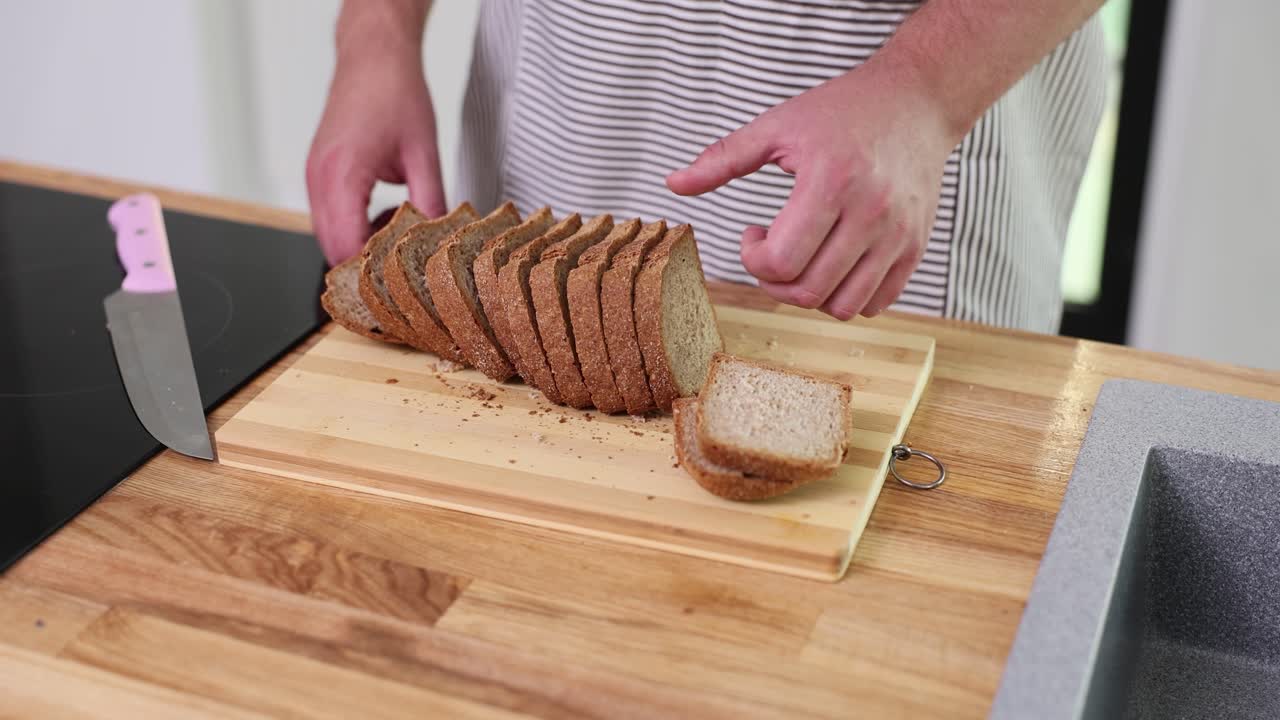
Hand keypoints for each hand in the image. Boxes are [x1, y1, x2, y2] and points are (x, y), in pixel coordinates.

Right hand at [306, 46, 445, 264]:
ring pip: (328, 236)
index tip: (404, 277)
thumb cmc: (395, 93)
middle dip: (368, 263)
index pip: (348, 246)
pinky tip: (386, 213)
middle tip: (408, 257)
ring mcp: (315, 177)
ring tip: (399, 226)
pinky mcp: (319, 174)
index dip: (374, 271)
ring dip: (361, 244)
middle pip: (332, 249)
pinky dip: (354, 226)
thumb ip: (431, 203)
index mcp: (343, 175)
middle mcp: (320, 179)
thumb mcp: (424, 154)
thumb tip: (439, 242)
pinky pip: (330, 217)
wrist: (373, 57)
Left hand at [666, 64, 956, 319]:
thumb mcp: (778, 125)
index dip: (752, 259)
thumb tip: (672, 184)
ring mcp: (898, 234)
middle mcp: (871, 213)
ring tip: (803, 258)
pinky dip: (847, 297)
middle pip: (808, 291)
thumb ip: (723, 158)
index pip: (781, 261)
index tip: (752, 233)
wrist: (917, 101)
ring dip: (810, 294)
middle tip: (771, 250)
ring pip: (843, 306)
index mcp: (831, 181)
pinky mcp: (915, 247)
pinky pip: (876, 303)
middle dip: (773, 280)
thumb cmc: (843, 109)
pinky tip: (833, 263)